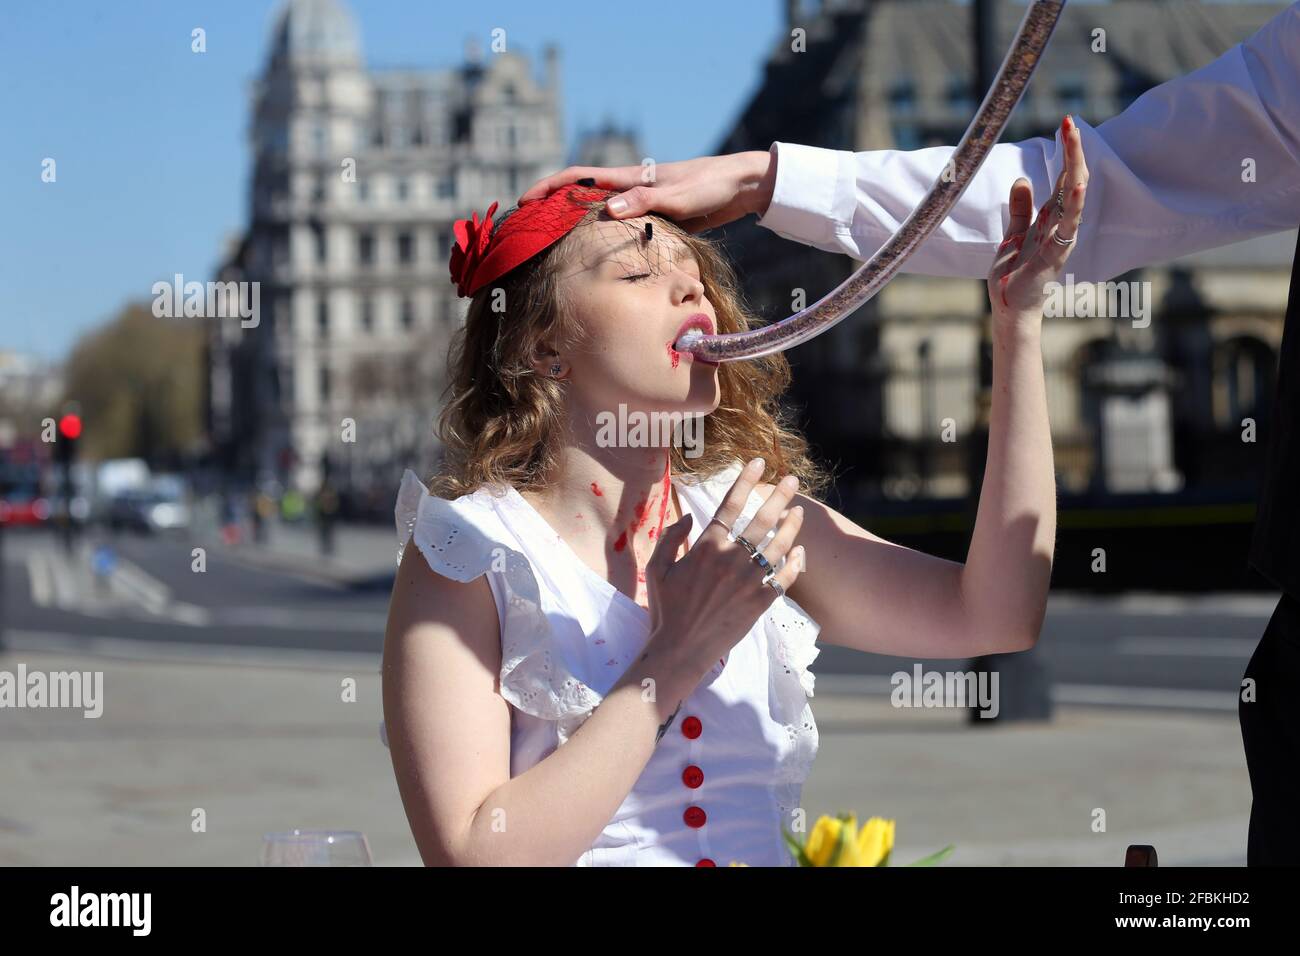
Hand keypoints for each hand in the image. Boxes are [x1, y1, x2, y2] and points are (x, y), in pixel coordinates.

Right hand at [516, 150, 774, 232]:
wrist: (739, 187)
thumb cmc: (708, 186)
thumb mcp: (676, 196)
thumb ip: (643, 202)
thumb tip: (606, 210)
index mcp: (628, 179)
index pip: (577, 178)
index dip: (548, 188)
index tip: (525, 202)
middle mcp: (628, 191)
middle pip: (581, 199)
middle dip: (553, 212)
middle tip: (531, 235)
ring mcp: (640, 206)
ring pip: (598, 217)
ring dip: (575, 230)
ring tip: (554, 252)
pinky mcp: (653, 220)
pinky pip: (620, 231)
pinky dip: (603, 241)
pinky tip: (597, 260)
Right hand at [642, 458, 805, 682]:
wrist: (681, 650)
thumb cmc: (665, 609)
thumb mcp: (657, 569)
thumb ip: (671, 539)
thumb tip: (689, 517)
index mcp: (706, 547)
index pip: (730, 505)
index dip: (746, 480)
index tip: (758, 463)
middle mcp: (731, 559)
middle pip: (762, 520)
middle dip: (780, 496)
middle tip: (792, 480)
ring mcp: (749, 581)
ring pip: (778, 546)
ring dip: (792, 526)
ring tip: (799, 512)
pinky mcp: (760, 602)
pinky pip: (784, 578)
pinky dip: (794, 564)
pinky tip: (800, 552)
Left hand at [987, 115, 1088, 327]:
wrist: (1010, 308)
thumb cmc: (1014, 275)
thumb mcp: (1013, 235)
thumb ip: (1020, 209)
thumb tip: (1022, 178)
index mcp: (1050, 219)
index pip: (1062, 178)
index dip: (1066, 151)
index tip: (1066, 123)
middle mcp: (1060, 225)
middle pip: (1071, 181)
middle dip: (1072, 151)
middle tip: (1070, 120)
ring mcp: (1060, 240)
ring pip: (1072, 198)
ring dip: (1074, 168)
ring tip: (1075, 140)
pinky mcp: (1053, 256)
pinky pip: (1066, 228)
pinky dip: (1072, 206)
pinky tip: (1074, 186)